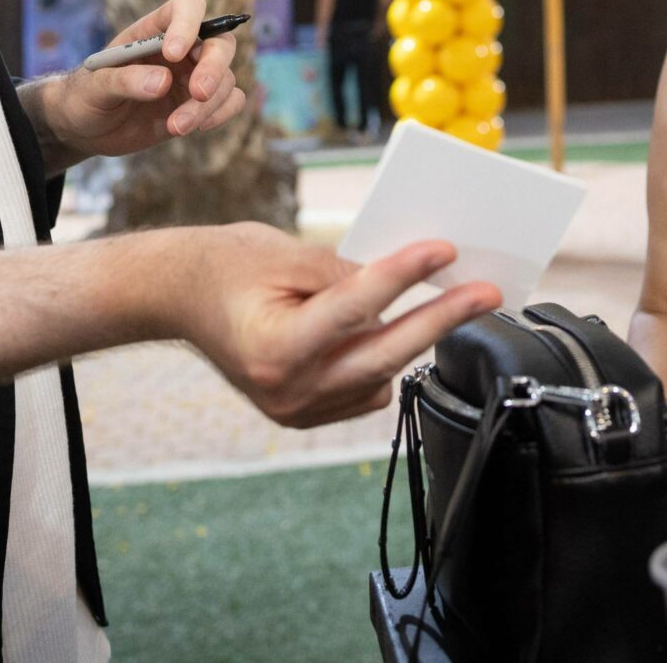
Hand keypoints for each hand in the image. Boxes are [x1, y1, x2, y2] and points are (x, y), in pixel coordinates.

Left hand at [31, 0, 245, 161]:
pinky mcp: (199, 105)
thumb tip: (162, 82)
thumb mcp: (95, 86)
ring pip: (226, 78)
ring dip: (208, 104)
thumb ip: (124, 80)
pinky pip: (230, 101)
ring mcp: (192, 77)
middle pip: (220, 42)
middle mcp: (181, 49)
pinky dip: (222, 113)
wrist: (86, 129)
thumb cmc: (86, 96)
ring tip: (176, 127)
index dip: (188, 23)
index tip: (174, 53)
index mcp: (154, 30)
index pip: (187, 7)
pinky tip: (196, 127)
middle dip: (214, 67)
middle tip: (198, 93)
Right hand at [176, 226, 502, 427]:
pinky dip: (382, 360)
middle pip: (381, 356)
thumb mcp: (284, 252)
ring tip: (448, 299)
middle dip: (439, 320)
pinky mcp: (303, 415)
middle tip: (487, 293)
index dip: (403, 275)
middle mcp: (285, 391)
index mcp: (273, 348)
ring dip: (412, 338)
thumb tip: (405, 281)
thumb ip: (344, 270)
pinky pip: (365, 393)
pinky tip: (386, 328)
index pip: (354, 307)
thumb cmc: (229, 265)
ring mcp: (294, 410)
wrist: (179, 297)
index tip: (445, 251)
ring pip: (379, 376)